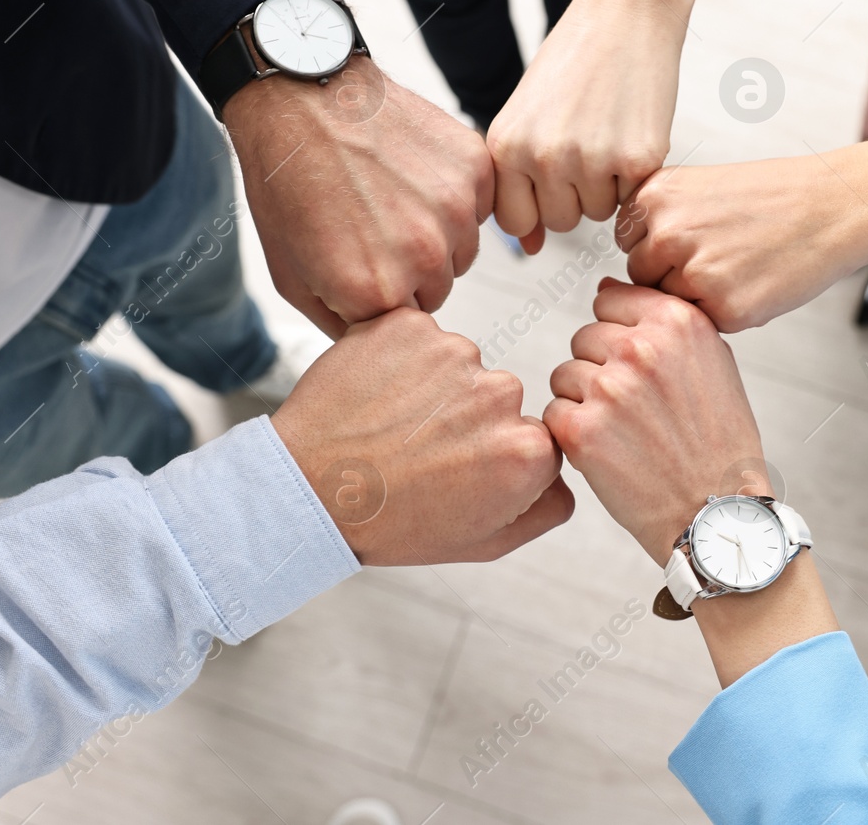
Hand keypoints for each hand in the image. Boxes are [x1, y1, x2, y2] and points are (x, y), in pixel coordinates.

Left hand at [225, 55, 493, 335]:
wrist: (301, 99)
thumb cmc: (288, 184)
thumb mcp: (291, 276)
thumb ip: (341, 325)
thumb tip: (378, 347)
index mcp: (377, 292)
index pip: (403, 327)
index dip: (378, 298)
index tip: (359, 267)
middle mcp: (424, 257)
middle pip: (437, 290)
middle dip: (410, 271)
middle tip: (372, 228)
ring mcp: (455, 210)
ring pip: (462, 251)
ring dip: (435, 235)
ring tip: (389, 198)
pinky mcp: (474, 169)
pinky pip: (479, 206)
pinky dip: (454, 196)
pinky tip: (411, 174)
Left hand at [272, 308, 571, 564]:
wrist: (305, 491)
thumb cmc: (391, 523)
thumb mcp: (483, 542)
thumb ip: (545, 507)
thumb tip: (562, 471)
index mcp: (526, 450)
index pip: (533, 437)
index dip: (493, 456)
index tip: (456, 470)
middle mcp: (499, 393)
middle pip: (497, 396)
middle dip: (465, 418)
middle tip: (416, 450)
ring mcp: (452, 353)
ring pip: (458, 365)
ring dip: (431, 388)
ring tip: (389, 427)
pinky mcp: (408, 325)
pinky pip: (418, 337)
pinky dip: (399, 359)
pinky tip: (374, 397)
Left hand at [487, 0, 710, 251]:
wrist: (625, 14)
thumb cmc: (573, 62)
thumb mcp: (527, 116)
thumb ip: (519, 180)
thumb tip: (530, 248)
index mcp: (506, 146)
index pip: (514, 221)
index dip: (536, 204)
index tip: (550, 176)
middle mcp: (544, 158)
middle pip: (560, 221)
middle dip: (573, 195)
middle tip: (585, 143)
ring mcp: (592, 160)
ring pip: (597, 213)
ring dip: (606, 185)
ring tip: (607, 132)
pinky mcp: (639, 159)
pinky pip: (633, 198)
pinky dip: (635, 175)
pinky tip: (631, 131)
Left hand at [545, 281, 836, 686]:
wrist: (717, 512)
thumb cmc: (718, 442)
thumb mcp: (713, 361)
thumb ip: (663, 322)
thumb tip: (607, 289)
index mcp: (676, 322)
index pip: (610, 298)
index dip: (619, 335)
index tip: (639, 367)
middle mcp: (642, 348)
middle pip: (585, 337)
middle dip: (601, 369)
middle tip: (635, 410)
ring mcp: (609, 389)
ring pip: (565, 374)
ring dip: (584, 402)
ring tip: (625, 433)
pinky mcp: (582, 430)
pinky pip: (554, 412)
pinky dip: (572, 433)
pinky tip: (609, 452)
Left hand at [618, 154, 867, 332]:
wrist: (833, 204)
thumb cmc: (772, 197)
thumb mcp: (699, 188)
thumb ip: (655, 220)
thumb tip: (616, 276)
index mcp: (654, 196)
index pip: (629, 242)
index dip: (662, 248)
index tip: (696, 239)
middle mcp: (666, 232)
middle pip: (642, 278)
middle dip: (673, 277)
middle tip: (722, 257)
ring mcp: (694, 272)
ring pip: (670, 305)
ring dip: (697, 297)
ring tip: (739, 267)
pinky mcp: (725, 307)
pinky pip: (705, 324)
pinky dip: (726, 312)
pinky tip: (754, 283)